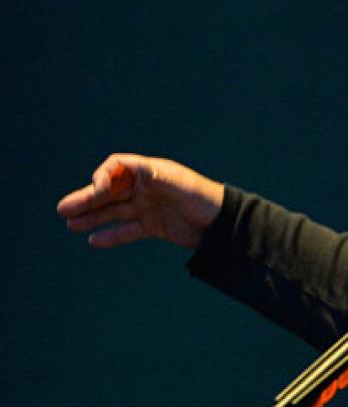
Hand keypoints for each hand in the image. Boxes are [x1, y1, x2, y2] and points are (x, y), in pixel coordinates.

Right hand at [57, 154, 224, 248]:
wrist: (224, 224)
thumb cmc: (203, 197)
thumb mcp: (178, 182)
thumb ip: (151, 174)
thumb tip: (124, 165)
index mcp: (150, 172)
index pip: (116, 167)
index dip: (103, 176)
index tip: (98, 188)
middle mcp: (146, 188)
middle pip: (110, 191)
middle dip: (87, 199)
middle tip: (63, 209)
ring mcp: (149, 207)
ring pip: (114, 212)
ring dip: (93, 218)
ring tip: (70, 224)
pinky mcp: (154, 226)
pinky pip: (128, 230)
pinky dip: (112, 235)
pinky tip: (94, 241)